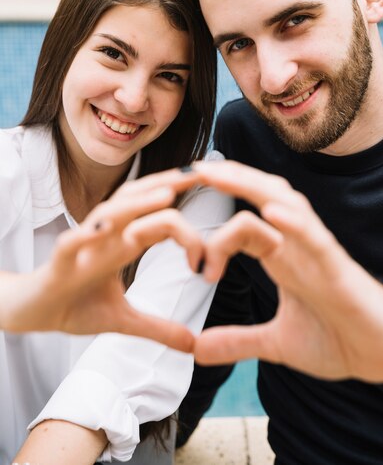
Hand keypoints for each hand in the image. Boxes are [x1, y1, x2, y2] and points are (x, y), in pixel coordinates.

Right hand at [2, 169, 201, 350]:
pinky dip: (85, 235)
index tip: (214, 241)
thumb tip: (193, 344)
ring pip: (110, 215)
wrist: (32, 314)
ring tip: (167, 194)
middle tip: (205, 173)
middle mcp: (107, 237)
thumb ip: (159, 328)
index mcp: (124, 243)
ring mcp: (84, 247)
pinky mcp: (60, 264)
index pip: (160, 216)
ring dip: (138, 204)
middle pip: (140, 202)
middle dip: (170, 185)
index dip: (188, 218)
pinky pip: (71, 244)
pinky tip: (102, 229)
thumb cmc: (76, 305)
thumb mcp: (124, 322)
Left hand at [188, 161, 382, 386]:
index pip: (242, 224)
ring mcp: (316, 250)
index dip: (213, 236)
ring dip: (249, 185)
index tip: (195, 270)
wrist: (381, 357)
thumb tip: (197, 350)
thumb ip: (238, 340)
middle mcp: (295, 244)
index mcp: (281, 256)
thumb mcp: (276, 343)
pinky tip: (272, 212)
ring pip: (284, 202)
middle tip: (189, 170)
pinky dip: (294, 222)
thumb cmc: (336, 339)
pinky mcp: (336, 266)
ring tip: (216, 172)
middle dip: (226, 179)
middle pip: (260, 196)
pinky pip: (314, 236)